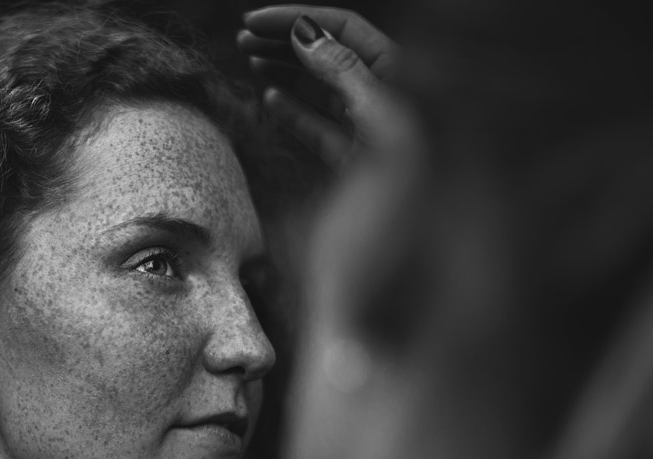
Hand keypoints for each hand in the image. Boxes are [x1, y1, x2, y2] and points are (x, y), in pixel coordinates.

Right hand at [238, 6, 406, 168]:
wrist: (407, 242)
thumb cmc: (406, 175)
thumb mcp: (378, 114)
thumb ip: (343, 71)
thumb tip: (305, 35)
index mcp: (400, 75)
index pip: (344, 30)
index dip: (300, 21)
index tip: (257, 22)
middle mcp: (385, 97)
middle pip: (330, 56)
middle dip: (287, 43)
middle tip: (244, 37)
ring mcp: (367, 129)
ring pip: (322, 91)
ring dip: (286, 73)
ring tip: (252, 62)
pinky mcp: (353, 161)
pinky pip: (320, 129)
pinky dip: (294, 113)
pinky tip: (272, 100)